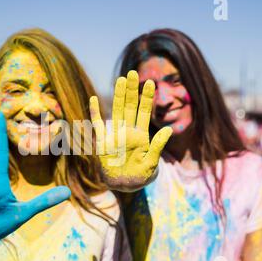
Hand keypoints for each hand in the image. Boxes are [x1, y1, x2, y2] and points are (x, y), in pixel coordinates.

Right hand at [89, 70, 171, 191]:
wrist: (124, 187)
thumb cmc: (140, 177)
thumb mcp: (151, 164)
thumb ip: (157, 146)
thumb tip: (168, 129)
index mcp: (141, 135)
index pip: (144, 112)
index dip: (147, 98)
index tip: (151, 82)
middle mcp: (128, 131)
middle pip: (130, 106)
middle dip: (132, 90)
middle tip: (133, 73)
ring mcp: (114, 135)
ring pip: (116, 111)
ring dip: (118, 96)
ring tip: (121, 80)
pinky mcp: (102, 142)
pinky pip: (97, 125)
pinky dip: (95, 113)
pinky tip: (93, 100)